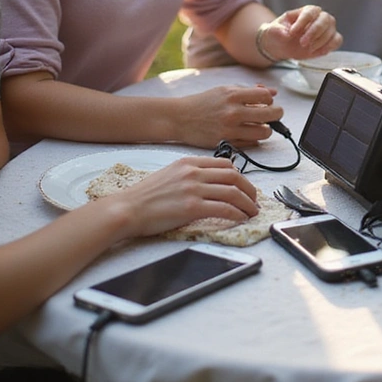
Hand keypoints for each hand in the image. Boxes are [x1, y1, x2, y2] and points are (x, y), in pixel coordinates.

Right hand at [109, 156, 258, 238]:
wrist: (128, 208)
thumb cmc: (146, 196)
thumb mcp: (170, 173)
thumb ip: (190, 173)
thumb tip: (211, 182)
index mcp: (188, 162)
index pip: (225, 164)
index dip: (241, 176)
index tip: (245, 187)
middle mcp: (193, 172)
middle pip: (234, 176)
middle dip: (249, 189)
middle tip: (254, 200)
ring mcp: (193, 189)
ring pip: (233, 192)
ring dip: (247, 203)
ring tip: (252, 212)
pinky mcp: (191, 207)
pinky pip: (224, 209)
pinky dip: (237, 214)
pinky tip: (240, 219)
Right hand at [174, 85, 283, 148]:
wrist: (180, 118)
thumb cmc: (203, 102)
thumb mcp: (225, 90)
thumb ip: (250, 90)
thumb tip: (273, 92)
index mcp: (233, 95)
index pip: (267, 96)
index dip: (270, 100)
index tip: (267, 102)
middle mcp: (233, 112)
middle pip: (271, 115)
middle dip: (276, 114)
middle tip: (272, 115)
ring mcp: (230, 129)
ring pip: (264, 132)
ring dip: (265, 129)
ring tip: (259, 125)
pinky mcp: (226, 143)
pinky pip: (251, 143)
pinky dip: (253, 138)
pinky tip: (246, 133)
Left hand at [261, 5, 342, 60]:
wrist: (282, 45)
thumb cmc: (279, 33)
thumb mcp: (273, 30)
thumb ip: (278, 30)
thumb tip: (286, 33)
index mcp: (306, 11)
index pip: (309, 12)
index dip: (302, 22)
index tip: (292, 33)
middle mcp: (319, 17)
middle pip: (324, 20)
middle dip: (314, 33)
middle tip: (302, 43)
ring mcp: (327, 28)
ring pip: (331, 31)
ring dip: (320, 42)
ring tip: (307, 49)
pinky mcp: (330, 40)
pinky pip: (337, 41)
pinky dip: (330, 46)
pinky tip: (319, 51)